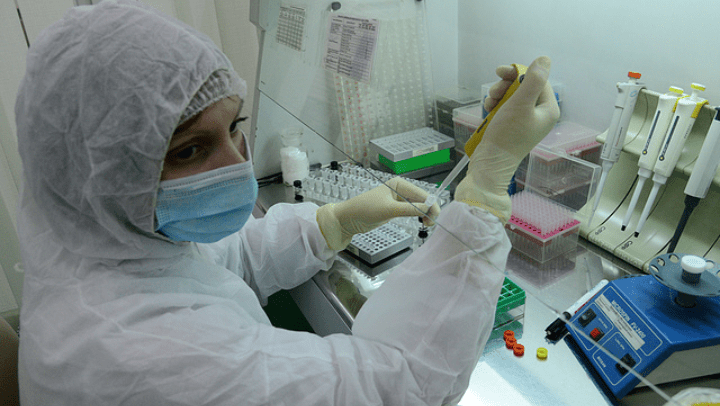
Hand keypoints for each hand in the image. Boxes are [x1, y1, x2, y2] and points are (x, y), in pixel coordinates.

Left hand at [316, 177, 440, 249]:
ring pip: (418, 206)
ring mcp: (398, 199)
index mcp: (398, 184)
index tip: (435, 217)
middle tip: (430, 224)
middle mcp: (400, 189)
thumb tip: (428, 208)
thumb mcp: (389, 210)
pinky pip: (411, 211)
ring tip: (426, 224)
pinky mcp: (395, 209)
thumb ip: (409, 209)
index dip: (431, 204)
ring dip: (424, 214)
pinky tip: (420, 222)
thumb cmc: (365, 210)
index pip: (421, 193)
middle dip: (428, 210)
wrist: (348, 219)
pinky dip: (417, 216)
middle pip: (421, 199)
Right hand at [455, 56, 559, 221]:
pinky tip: (488, 109)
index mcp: (548, 110)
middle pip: (525, 88)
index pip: (538, 80)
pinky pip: (506, 108)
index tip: (500, 72)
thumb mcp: (520, 104)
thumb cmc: (507, 135)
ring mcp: (526, 122)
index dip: (519, 73)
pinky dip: (496, 105)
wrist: (491, 163)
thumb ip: (533, 80)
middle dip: (506, 85)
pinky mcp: (513, 127)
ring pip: (513, 97)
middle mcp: (539, 115)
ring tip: (489, 102)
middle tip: (493, 89)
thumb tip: (545, 59)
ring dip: (498, 95)